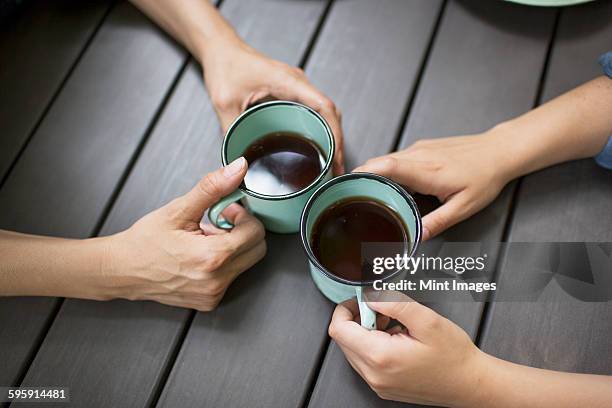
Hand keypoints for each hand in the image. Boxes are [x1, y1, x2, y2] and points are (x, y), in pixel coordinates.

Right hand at [107, 157, 265, 310]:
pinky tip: (200, 256)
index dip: (243, 216)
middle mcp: (217, 281)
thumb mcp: (179, 209)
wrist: (122, 270)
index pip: (256, 232)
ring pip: (246, 263)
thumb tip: (238, 169)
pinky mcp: (209, 301)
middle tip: (216, 223)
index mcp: (212, 258)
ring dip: (232, 246)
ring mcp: (213, 294)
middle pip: (257, 249)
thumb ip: (213, 187)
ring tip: (204, 239)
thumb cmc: (145, 241)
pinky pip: (232, 276)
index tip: (224, 211)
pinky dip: (223, 263)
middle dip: (242, 231)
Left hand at [203, 39, 344, 173]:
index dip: (335, 133)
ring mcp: (297, 87)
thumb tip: (238, 162)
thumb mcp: (225, 103)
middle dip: (336, 140)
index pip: (324, 107)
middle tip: (336, 167)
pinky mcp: (291, 92)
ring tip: (330, 162)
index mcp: (288, 82)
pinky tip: (316, 146)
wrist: (221, 49)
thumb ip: (232, 132)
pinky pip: (313, 111)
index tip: (336, 155)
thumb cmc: (225, 65)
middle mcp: (298, 83)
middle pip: (330, 112)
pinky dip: (319, 128)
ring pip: (324, 112)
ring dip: (330, 135)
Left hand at [328, 292, 485, 406]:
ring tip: (392, 325)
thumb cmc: (454, 357)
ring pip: (353, 350)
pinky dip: (373, 346)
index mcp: (380, 357)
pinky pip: (364, 362)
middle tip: (383, 311)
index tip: (361, 300)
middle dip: (358, 319)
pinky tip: (395, 339)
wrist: (470, 384)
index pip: (339, 330)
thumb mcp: (426, 319)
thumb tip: (369, 295)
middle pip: (343, 340)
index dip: (346, 309)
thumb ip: (393, 303)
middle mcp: (374, 375)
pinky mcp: (382, 387)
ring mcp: (377, 384)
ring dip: (365, 332)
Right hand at [354, 131, 514, 239]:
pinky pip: (397, 157)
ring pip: (386, 159)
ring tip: (369, 192)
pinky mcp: (422, 147)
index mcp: (427, 171)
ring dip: (375, 173)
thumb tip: (416, 236)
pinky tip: (392, 184)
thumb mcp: (464, 207)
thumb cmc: (485, 177)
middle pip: (379, 162)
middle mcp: (419, 155)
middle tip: (352, 195)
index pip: (386, 167)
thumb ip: (437, 222)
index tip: (347, 183)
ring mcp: (420, 148)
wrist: (499, 151)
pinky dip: (388, 169)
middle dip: (362, 176)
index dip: (364, 174)